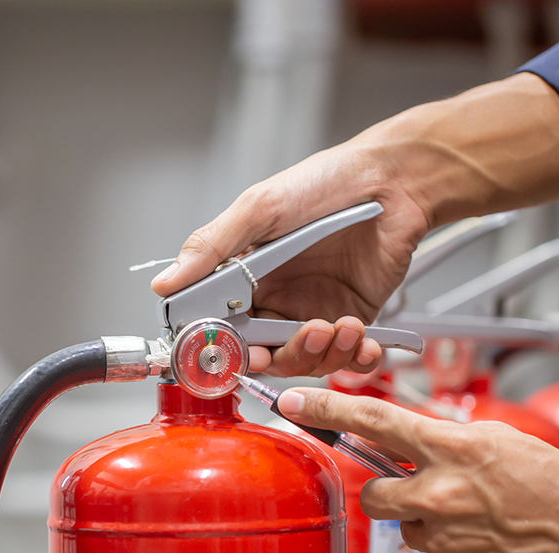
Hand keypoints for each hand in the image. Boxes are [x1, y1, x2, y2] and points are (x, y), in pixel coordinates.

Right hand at [152, 73, 558, 378]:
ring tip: (340, 325)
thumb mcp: (259, 209)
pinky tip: (362, 339)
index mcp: (245, 280)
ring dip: (323, 355)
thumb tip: (165, 283)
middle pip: (265, 356)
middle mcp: (276, 303)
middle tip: (302, 335)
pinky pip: (347, 359)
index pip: (222, 329)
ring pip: (305, 364)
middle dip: (282, 357)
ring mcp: (313, 315)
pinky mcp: (351, 322)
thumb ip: (212, 248)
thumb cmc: (326, 184)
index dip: (226, 349)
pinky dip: (355, 359)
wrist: (393, 182)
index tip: (237, 354)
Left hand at [277, 386, 558, 552]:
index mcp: (453, 449)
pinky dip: (451, 550)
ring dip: (428, 523)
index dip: (328, 408)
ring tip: (474, 519)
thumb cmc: (555, 486)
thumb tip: (402, 444)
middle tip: (420, 490)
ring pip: (407, 527)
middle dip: (387, 492)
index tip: (295, 402)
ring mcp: (446, 537)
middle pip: (373, 492)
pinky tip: (484, 543)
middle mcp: (441, 493)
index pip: (374, 420)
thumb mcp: (497, 441)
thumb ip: (442, 441)